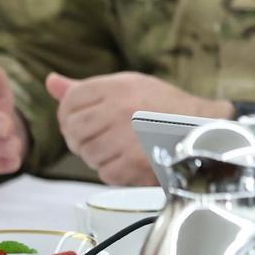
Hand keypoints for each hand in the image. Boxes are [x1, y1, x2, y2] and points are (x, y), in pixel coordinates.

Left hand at [47, 71, 227, 185]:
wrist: (204, 127)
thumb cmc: (164, 105)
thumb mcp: (128, 85)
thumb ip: (85, 88)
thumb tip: (50, 81)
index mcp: (117, 87)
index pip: (69, 102)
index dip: (68, 115)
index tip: (81, 122)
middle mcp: (120, 110)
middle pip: (73, 130)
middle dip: (80, 138)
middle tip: (98, 138)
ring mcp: (126, 137)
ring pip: (87, 153)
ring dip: (97, 156)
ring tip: (117, 148)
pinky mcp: (134, 163)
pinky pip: (104, 172)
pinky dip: (112, 171)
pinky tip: (128, 160)